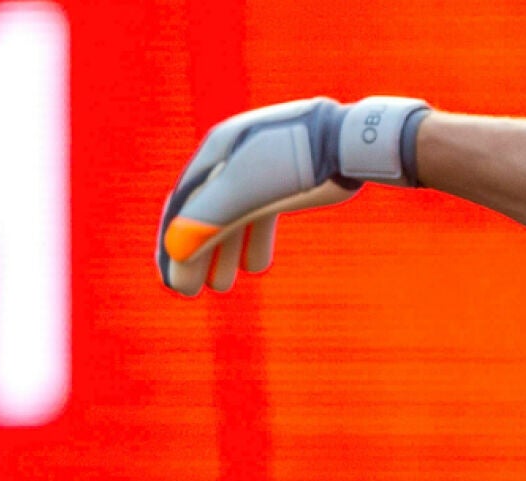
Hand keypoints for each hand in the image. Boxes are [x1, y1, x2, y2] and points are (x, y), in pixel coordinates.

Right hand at [156, 96, 429, 295]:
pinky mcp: (287, 178)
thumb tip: (174, 250)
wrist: (353, 143)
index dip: (172, 247)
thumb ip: (209, 217)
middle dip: (196, 254)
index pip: (182, 206)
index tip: (173, 284)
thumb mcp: (248, 190)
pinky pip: (260, 214)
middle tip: (190, 292)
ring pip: (233, 216)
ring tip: (222, 287)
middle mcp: (233, 156)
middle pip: (205, 212)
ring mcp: (261, 166)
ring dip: (223, 253)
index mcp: (216, 152)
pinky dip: (254, 241)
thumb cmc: (299, 163)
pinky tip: (256, 267)